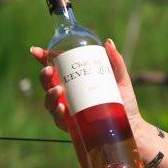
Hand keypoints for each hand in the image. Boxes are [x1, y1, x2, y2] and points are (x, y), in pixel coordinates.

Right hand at [30, 39, 144, 135]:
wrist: (130, 123)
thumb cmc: (123, 100)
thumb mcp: (120, 78)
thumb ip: (115, 61)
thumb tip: (108, 42)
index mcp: (75, 81)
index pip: (55, 68)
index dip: (43, 58)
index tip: (36, 51)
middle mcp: (67, 95)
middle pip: (48, 83)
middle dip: (44, 76)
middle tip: (48, 70)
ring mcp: (68, 110)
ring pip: (49, 101)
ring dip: (49, 95)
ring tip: (58, 90)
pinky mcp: (72, 125)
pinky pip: (59, 120)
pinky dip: (58, 113)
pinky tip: (62, 108)